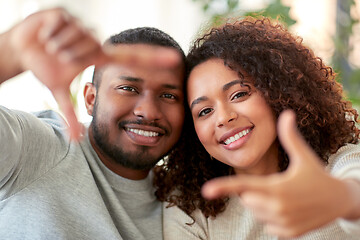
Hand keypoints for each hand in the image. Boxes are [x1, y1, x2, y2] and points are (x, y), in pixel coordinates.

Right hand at [9, 8, 180, 139]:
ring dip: (58, 47)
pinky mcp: (65, 13)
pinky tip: (46, 35)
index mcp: (99, 57)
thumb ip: (71, 115)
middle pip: (93, 48)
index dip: (154, 59)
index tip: (175, 59)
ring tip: (52, 48)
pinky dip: (48, 34)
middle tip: (59, 59)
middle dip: (71, 57)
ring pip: (76, 38)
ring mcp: (82, 25)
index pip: (132, 58)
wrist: (22, 48)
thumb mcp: (58, 91)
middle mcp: (96, 41)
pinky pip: (61, 26)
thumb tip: (76, 142)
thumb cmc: (46, 67)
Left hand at [202, 110, 354, 237]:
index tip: (206, 191)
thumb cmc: (318, 175)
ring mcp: (283, 223)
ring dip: (263, 205)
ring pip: (256, 212)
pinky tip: (289, 209)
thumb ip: (290, 136)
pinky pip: (267, 225)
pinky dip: (273, 217)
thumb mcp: (304, 156)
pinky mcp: (288, 234)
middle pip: (248, 200)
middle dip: (255, 192)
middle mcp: (278, 207)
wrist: (339, 201)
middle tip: (277, 185)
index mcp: (277, 187)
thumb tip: (286, 113)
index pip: (244, 186)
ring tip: (285, 197)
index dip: (224, 187)